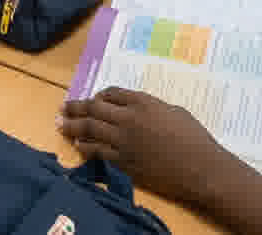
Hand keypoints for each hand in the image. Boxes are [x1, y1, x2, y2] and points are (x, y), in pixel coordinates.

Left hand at [60, 88, 227, 206]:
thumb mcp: (174, 111)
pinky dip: (85, 147)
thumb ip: (153, 107)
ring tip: (61, 124)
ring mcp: (123, 141)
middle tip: (64, 107)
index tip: (94, 99)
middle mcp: (128, 118)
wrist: (200, 168)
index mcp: (142, 101)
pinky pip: (97, 152)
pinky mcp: (123, 162)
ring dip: (73, 126)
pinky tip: (77, 146)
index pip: (111, 93)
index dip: (100, 95)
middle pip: (94, 108)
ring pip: (90, 129)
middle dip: (76, 107)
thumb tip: (141, 110)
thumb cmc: (194, 138)